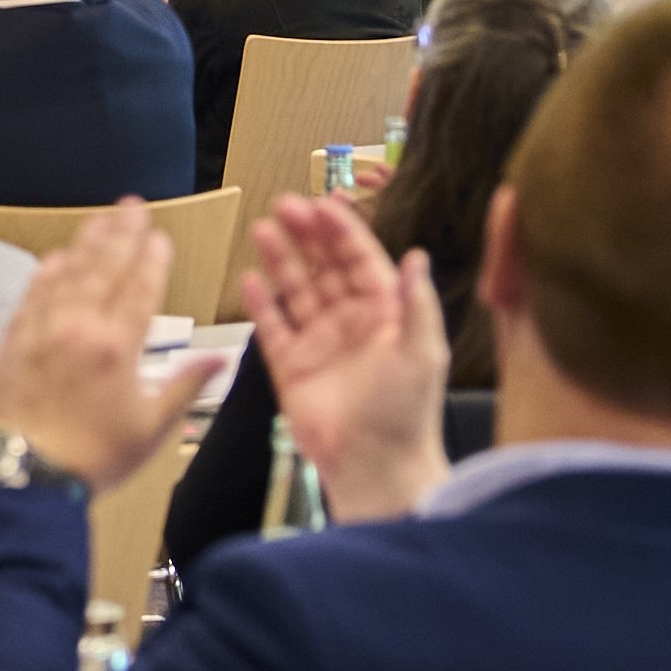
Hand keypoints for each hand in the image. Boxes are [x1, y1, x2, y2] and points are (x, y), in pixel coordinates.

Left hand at [0, 200, 211, 491]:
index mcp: (116, 347)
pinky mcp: (14, 340)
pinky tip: (56, 258)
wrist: (27, 474)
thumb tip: (220, 357)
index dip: (152, 259)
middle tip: (132, 207)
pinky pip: (33, 294)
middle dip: (120, 234)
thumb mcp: (153, 427)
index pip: (140, 288)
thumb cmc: (94, 457)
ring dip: (85, 243)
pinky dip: (47, 272)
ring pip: (66, 273)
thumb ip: (185, 384)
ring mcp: (41, 330)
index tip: (160, 237)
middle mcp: (77, 327)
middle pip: (102, 267)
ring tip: (100, 219)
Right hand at [239, 193, 451, 520]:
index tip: (322, 204)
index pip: (361, 261)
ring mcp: (319, 344)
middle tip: (285, 206)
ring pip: (296, 290)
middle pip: (325, 268)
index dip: (342, 232)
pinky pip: (272, 327)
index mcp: (385, 315)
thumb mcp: (421, 351)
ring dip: (282, 260)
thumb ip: (416, 302)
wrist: (373, 466)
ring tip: (263, 230)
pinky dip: (261, 303)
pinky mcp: (290, 367)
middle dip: (307, 236)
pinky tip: (250, 279)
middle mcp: (350, 324)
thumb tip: (417, 255)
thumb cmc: (404, 412)